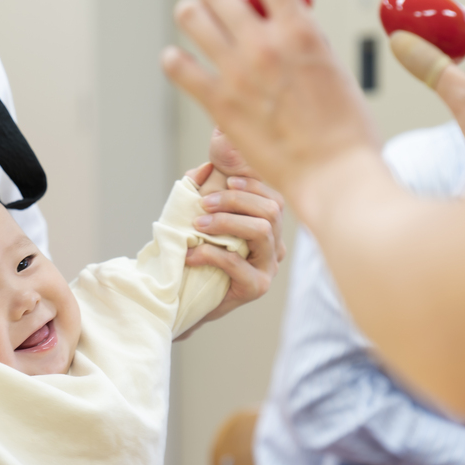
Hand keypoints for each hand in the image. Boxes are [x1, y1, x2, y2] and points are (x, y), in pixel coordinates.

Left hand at [163, 0, 379, 199]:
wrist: (333, 174)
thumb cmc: (345, 130)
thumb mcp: (334, 68)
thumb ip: (305, 40)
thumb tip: (288, 24)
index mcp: (299, 31)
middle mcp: (264, 45)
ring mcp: (237, 73)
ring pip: (191, 18)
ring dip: (192, 14)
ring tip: (196, 20)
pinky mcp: (219, 104)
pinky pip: (178, 67)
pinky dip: (175, 60)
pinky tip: (179, 61)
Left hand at [178, 166, 286, 339]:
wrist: (189, 298)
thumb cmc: (199, 254)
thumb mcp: (201, 218)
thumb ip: (203, 190)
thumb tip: (205, 167)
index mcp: (270, 228)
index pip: (274, 198)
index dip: (253, 185)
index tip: (226, 180)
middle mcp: (275, 246)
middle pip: (271, 210)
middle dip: (236, 201)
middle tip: (204, 204)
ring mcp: (269, 267)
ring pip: (262, 231)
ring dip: (226, 222)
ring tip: (198, 226)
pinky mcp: (256, 287)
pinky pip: (237, 263)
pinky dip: (210, 254)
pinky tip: (191, 254)